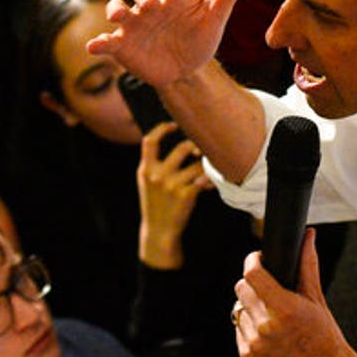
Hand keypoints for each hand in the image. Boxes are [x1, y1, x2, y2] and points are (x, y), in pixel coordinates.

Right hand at [88, 0, 260, 87]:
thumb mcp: (216, 15)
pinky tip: (93, 47)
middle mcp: (151, 7)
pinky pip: (108, 42)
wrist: (185, 68)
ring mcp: (135, 26)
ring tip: (117, 15)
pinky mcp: (123, 46)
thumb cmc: (199, 36)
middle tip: (151, 4)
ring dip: (116, 10)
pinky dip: (99, 43)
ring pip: (120, 11)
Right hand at [137, 124, 210, 268]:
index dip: (162, 129)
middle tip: (200, 151)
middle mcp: (157, 175)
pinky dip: (210, 179)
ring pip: (197, 163)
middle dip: (195, 146)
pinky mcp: (186, 194)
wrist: (158, 230)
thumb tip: (179, 142)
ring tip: (207, 169)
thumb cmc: (156, 203)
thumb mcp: (147, 182)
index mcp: (145, 169)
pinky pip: (204, 178)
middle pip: (183, 147)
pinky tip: (211, 183)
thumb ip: (156, 164)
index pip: (149, 141)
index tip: (174, 125)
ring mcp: (172, 184)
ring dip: (205, 164)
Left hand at [232, 229, 355, 356]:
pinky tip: (268, 334)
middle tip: (268, 289)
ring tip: (271, 316)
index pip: (252, 273)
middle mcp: (266, 326)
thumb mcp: (315, 297)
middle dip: (253, 284)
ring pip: (238, 310)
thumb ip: (307, 264)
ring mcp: (254, 344)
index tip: (258, 259)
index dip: (253, 261)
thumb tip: (308, 235)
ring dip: (251, 309)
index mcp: (284, 308)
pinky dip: (250, 328)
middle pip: (241, 289)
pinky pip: (239, 331)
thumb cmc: (323, 332)